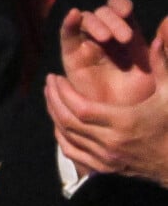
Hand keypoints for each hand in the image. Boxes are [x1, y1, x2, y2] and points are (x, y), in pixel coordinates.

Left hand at [45, 15, 167, 182]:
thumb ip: (162, 66)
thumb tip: (155, 38)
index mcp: (124, 122)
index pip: (82, 109)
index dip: (64, 94)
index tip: (56, 78)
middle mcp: (110, 142)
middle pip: (69, 123)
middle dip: (54, 101)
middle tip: (49, 83)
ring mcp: (104, 158)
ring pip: (68, 138)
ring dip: (55, 117)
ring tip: (50, 98)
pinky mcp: (102, 168)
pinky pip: (73, 154)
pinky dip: (62, 139)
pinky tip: (58, 123)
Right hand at [59, 0, 153, 105]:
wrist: (119, 123)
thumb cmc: (139, 100)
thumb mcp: (153, 73)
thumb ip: (160, 56)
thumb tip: (162, 31)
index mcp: (126, 36)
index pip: (120, 8)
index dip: (121, 6)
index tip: (128, 13)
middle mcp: (106, 38)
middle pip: (103, 13)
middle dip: (112, 20)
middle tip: (124, 38)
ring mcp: (87, 46)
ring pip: (86, 20)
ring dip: (96, 24)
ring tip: (106, 38)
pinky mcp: (71, 58)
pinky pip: (67, 36)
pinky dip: (69, 23)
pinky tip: (74, 16)